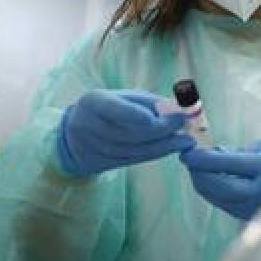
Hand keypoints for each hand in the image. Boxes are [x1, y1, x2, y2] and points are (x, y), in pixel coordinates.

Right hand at [56, 89, 190, 176]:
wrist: (75, 134)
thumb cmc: (110, 108)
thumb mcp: (126, 97)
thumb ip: (152, 103)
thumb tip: (182, 110)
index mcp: (93, 101)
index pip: (117, 110)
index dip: (142, 115)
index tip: (168, 115)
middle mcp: (87, 124)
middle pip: (130, 132)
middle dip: (162, 130)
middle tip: (185, 127)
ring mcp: (91, 147)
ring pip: (133, 149)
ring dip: (163, 146)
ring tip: (185, 141)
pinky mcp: (99, 163)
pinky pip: (132, 159)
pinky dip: (155, 154)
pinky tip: (172, 148)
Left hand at [182, 141, 260, 220]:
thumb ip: (240, 152)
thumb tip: (213, 154)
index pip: (229, 164)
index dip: (204, 158)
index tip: (188, 150)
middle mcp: (260, 191)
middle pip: (218, 186)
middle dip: (199, 172)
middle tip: (190, 159)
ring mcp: (254, 208)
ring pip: (217, 198)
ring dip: (202, 183)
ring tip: (197, 168)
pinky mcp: (249, 218)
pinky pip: (223, 205)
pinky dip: (211, 192)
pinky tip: (210, 181)